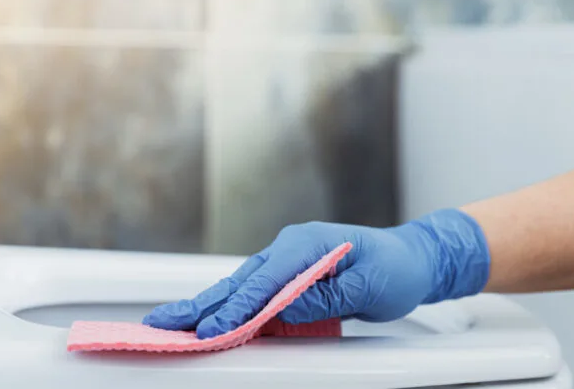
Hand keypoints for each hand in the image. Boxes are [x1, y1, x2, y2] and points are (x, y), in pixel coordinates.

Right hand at [142, 209, 489, 338]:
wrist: (410, 259)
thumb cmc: (394, 267)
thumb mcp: (368, 284)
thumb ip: (325, 296)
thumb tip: (284, 308)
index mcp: (307, 243)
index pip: (265, 281)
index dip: (237, 308)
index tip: (213, 330)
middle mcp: (290, 248)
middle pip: (239, 281)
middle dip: (201, 304)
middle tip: (163, 322)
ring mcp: (286, 262)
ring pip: (240, 287)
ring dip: (206, 307)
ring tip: (172, 321)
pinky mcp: (289, 277)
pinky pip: (254, 295)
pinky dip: (229, 308)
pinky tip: (207, 320)